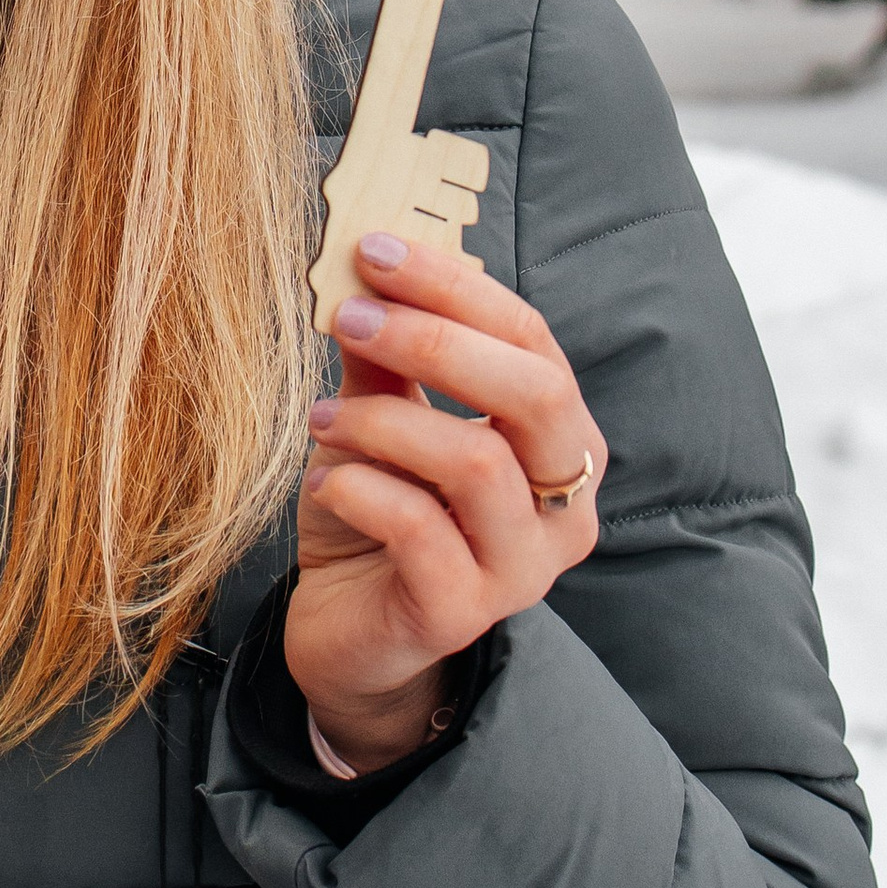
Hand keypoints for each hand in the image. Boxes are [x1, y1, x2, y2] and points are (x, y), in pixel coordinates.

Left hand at [285, 231, 606, 773]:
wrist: (349, 636)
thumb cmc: (379, 518)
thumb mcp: (381, 424)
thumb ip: (383, 358)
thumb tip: (362, 266)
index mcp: (559, 442)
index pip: (533, 342)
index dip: (456, 288)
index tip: (376, 251)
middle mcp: (565, 505)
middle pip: (534, 393)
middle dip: (436, 340)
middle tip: (349, 315)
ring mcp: (522, 567)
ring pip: (476, 462)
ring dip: (383, 421)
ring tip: (321, 420)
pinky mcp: (464, 612)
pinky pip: (421, 530)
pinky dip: (361, 488)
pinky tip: (325, 481)